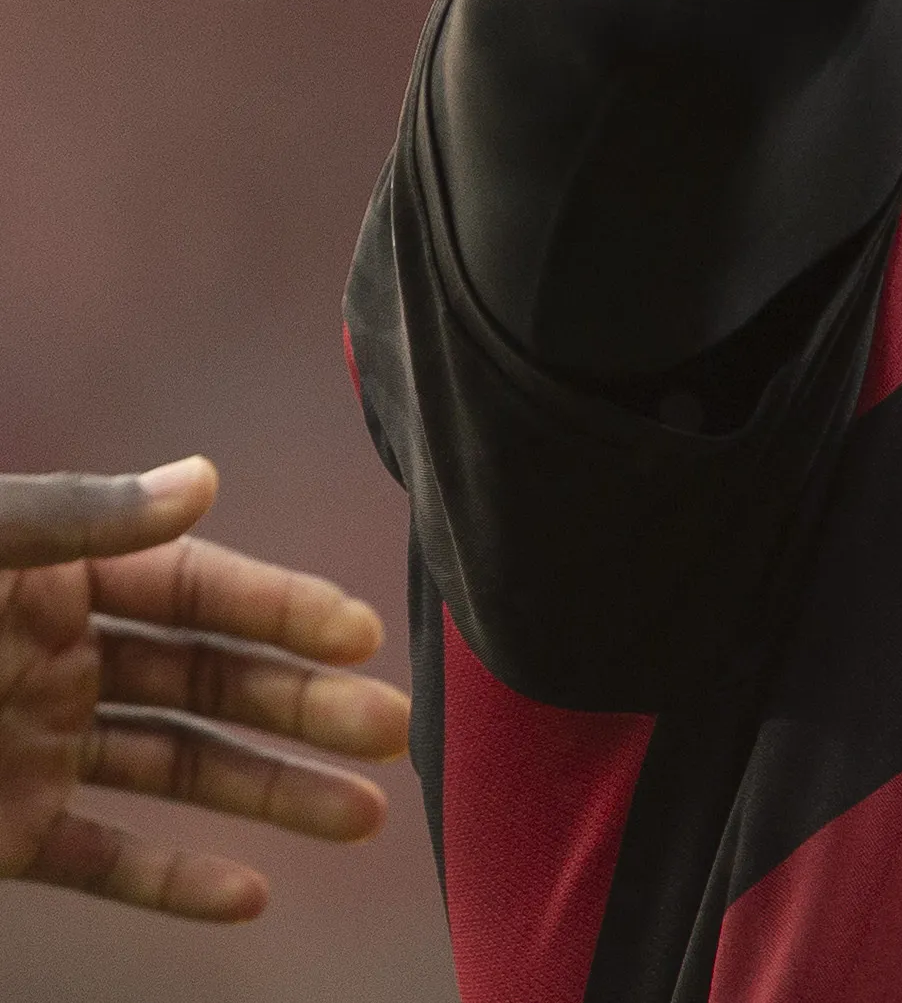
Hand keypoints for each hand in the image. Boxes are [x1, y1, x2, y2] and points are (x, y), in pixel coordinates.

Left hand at [0, 458, 413, 921]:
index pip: (202, 588)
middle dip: (304, 708)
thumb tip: (203, 480)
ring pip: (175, 771)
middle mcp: (60, 659)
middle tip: (392, 732)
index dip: (285, 610)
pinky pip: (97, 857)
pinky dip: (170, 880)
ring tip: (364, 818)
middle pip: (209, 683)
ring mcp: (32, 746)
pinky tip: (248, 893)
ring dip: (270, 794)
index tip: (362, 637)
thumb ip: (77, 520)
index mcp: (58, 576)